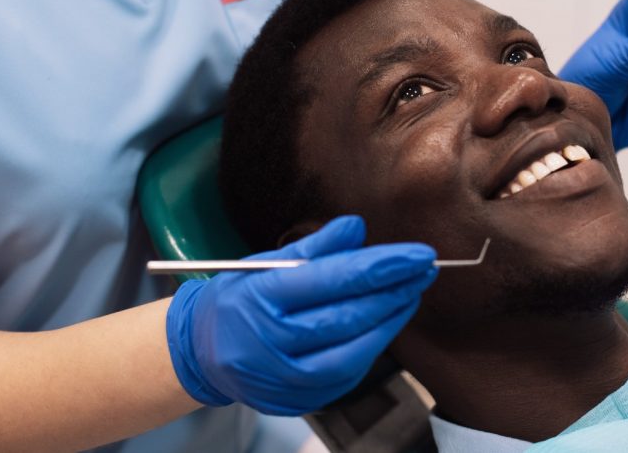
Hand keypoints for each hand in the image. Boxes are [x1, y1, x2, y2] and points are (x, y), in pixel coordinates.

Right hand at [165, 215, 436, 414]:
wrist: (202, 353)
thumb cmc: (238, 300)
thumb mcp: (264, 263)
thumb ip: (314, 247)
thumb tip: (357, 228)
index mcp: (261, 299)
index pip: (334, 279)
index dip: (382, 266)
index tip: (417, 253)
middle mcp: (272, 342)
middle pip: (349, 316)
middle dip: (395, 290)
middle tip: (425, 268)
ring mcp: (285, 378)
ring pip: (354, 350)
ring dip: (391, 319)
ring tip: (413, 292)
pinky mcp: (300, 400)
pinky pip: (348, 373)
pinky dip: (373, 344)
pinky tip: (388, 321)